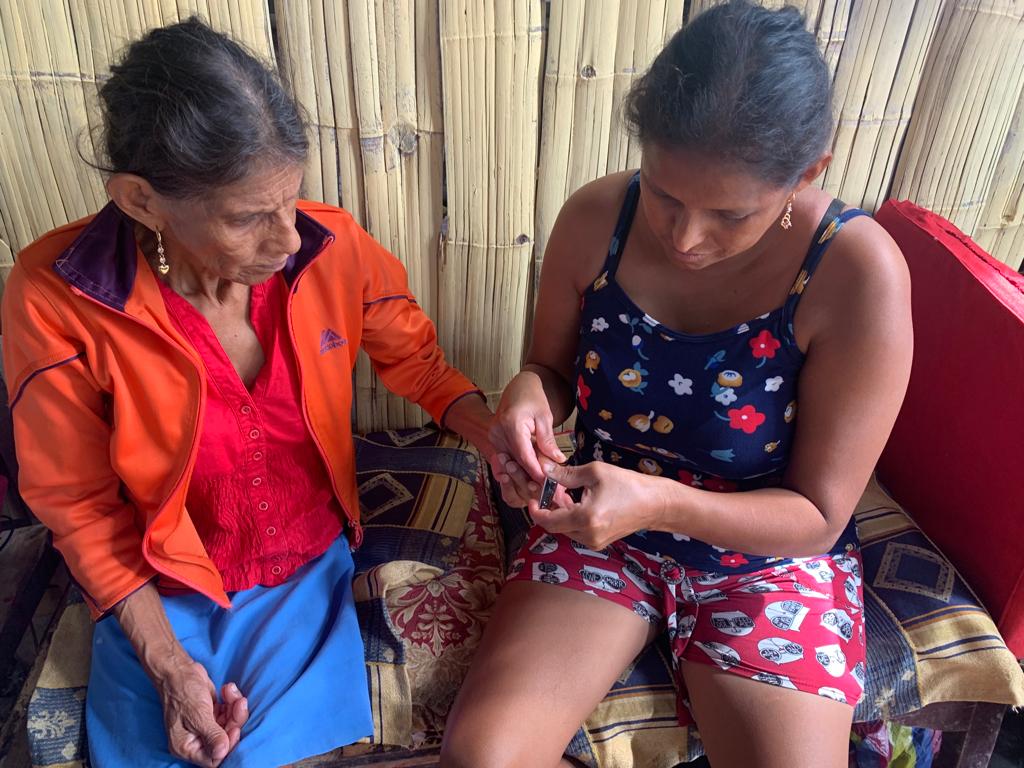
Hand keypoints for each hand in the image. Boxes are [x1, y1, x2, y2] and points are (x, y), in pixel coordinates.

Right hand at [157, 658, 246, 766]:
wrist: (179, 670)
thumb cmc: (183, 692)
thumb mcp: (197, 715)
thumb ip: (212, 735)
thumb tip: (222, 753)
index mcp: (187, 747)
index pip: (213, 758)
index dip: (227, 745)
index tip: (234, 728)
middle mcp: (196, 739)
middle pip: (225, 740)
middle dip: (235, 721)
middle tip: (239, 704)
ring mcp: (206, 726)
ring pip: (230, 725)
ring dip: (235, 708)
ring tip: (231, 692)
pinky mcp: (213, 714)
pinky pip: (229, 713)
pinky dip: (232, 701)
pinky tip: (228, 689)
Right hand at [489, 372, 566, 503]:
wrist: (518, 387)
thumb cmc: (532, 398)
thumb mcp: (545, 417)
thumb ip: (548, 441)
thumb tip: (558, 460)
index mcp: (511, 424)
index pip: (524, 455)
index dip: (536, 471)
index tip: (547, 483)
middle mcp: (497, 432)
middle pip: (515, 463)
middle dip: (531, 477)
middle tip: (546, 489)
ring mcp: (493, 437)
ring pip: (510, 463)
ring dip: (524, 474)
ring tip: (540, 485)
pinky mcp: (494, 440)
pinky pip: (507, 458)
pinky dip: (518, 466)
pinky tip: (530, 475)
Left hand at [531, 461, 665, 549]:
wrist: (654, 504)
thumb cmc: (628, 485)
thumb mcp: (595, 472)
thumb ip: (566, 474)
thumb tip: (544, 470)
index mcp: (586, 519)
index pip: (548, 521)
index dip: (535, 510)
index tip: (532, 497)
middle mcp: (588, 535)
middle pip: (554, 526)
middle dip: (549, 507)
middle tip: (552, 488)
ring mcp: (593, 542)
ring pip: (564, 528)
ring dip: (560, 512)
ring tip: (567, 492)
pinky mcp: (598, 542)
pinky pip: (575, 531)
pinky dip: (571, 517)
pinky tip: (578, 501)